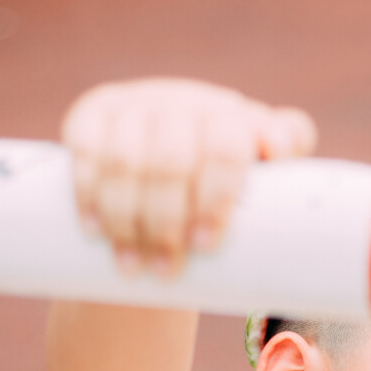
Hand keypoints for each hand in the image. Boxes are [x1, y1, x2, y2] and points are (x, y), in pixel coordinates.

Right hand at [61, 78, 316, 274]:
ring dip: (126, 218)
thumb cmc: (226, 191)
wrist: (166, 172)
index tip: (208, 245)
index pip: (226, 147)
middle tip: (169, 268)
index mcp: (233, 117)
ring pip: (125, 161)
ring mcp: (137, 106)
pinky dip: (89, 194)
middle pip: (171, 161)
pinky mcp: (93, 115)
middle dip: (168, 220)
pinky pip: (86, 152)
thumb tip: (281, 151)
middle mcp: (185, 102)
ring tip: (133, 267)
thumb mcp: (261, 186)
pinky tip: (96, 230)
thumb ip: (285, 174)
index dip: (216, 195)